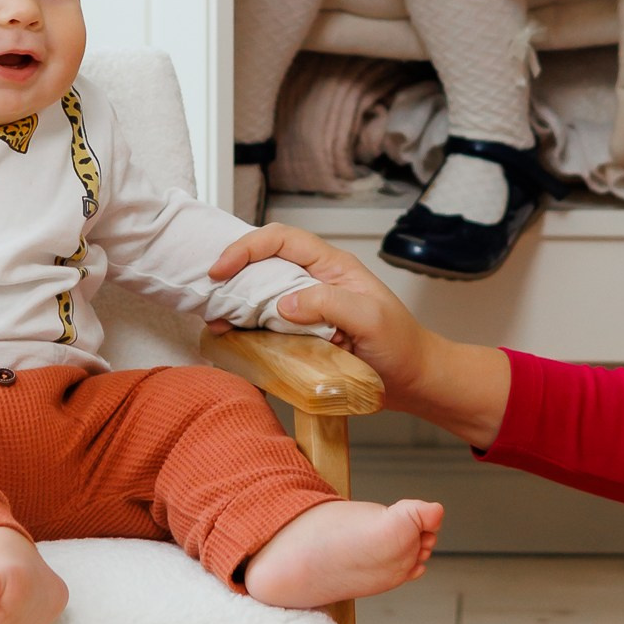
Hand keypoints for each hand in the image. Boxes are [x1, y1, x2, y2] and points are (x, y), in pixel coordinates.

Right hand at [206, 224, 510, 446]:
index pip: (283, 240)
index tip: (222, 268)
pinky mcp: (300, 339)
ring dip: (236, 306)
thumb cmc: (402, 346)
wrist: (414, 383)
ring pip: (260, 297)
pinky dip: (246, 334)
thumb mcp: (371, 319)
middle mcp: (315, 283)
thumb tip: (284, 303)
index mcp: (332, 267)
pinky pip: (266, 329)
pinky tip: (233, 343)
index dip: (248, 247)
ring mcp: (306, 312)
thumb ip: (330, 304)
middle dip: (233, 275)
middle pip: (264, 265)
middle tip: (209, 297)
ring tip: (218, 322)